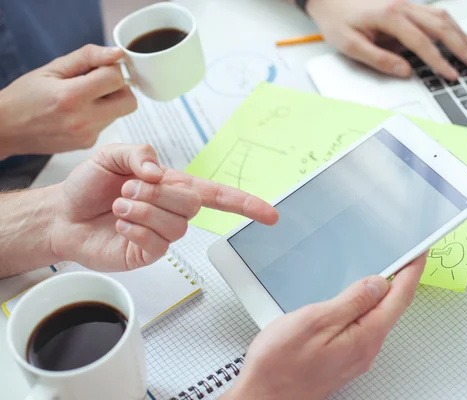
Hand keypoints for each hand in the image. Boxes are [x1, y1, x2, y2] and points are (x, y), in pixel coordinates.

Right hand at [0, 44, 136, 158]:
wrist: (7, 129)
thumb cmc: (25, 96)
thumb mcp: (53, 68)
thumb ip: (88, 57)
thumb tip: (117, 53)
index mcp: (72, 97)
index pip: (117, 79)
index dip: (111, 68)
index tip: (99, 68)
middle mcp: (83, 120)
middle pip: (130, 102)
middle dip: (119, 88)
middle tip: (98, 83)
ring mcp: (87, 135)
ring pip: (120, 113)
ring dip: (109, 102)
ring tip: (83, 98)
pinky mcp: (88, 144)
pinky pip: (107, 124)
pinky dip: (99, 115)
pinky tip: (78, 113)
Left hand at [50, 144, 278, 270]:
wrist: (61, 215)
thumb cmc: (89, 185)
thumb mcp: (111, 156)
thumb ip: (139, 153)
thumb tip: (159, 171)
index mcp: (173, 186)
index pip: (217, 195)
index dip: (245, 204)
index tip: (270, 214)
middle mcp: (173, 211)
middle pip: (193, 205)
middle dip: (158, 194)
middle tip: (128, 191)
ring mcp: (162, 235)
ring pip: (175, 225)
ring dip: (143, 211)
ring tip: (120, 207)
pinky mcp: (147, 254)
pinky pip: (156, 244)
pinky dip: (135, 230)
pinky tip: (121, 226)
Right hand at [221, 254, 425, 399]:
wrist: (263, 396)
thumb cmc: (280, 364)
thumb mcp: (315, 321)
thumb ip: (351, 301)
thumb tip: (378, 283)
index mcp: (364, 337)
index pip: (399, 298)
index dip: (412, 271)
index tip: (419, 253)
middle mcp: (365, 350)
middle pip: (392, 308)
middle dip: (402, 281)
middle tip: (406, 257)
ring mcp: (355, 357)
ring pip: (378, 318)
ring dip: (384, 295)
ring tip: (385, 272)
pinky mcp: (342, 360)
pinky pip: (364, 328)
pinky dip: (367, 309)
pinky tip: (358, 301)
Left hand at [307, 0, 466, 79]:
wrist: (329, 0)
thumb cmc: (337, 21)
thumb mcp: (351, 45)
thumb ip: (379, 59)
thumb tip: (405, 71)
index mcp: (390, 16)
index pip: (422, 42)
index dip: (439, 61)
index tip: (452, 75)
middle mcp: (403, 6)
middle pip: (441, 26)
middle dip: (462, 48)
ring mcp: (407, 4)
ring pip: (443, 17)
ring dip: (461, 36)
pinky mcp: (407, 6)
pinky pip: (436, 14)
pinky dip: (451, 28)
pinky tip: (458, 39)